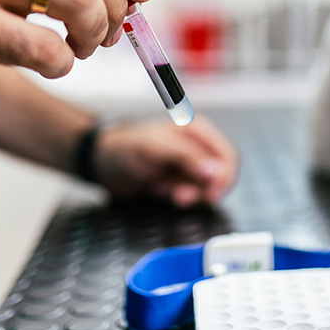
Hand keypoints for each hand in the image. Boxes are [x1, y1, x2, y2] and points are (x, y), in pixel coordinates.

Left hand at [93, 115, 237, 206]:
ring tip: (165, 191)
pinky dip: (179, 198)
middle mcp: (198, 148)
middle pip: (220, 175)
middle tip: (181, 196)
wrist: (102, 164)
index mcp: (198, 131)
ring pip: (206, 188)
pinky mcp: (180, 181)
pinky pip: (192, 195)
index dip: (224, 177)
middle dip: (203, 190)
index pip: (227, 156)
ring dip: (189, 195)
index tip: (212, 194)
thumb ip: (187, 156)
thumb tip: (214, 170)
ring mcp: (189, 166)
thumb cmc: (125, 147)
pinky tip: (160, 190)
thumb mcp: (156, 149)